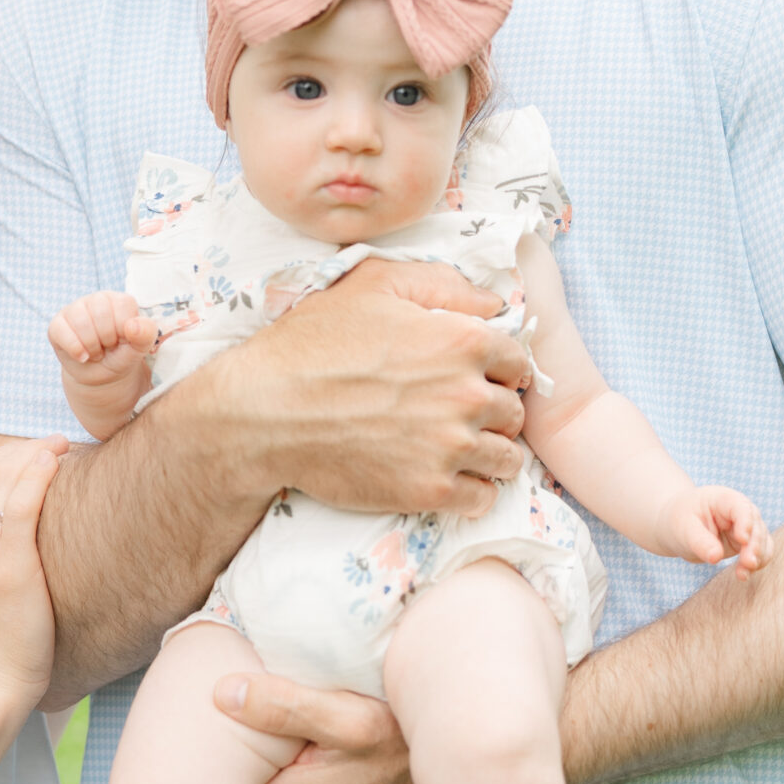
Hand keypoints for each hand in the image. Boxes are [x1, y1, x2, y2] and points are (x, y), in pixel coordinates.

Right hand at [47, 291, 158, 438]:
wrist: (101, 376)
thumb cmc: (121, 357)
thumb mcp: (139, 350)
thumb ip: (146, 335)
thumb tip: (134, 325)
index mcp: (120, 300)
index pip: (123, 304)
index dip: (124, 330)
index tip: (124, 340)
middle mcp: (97, 300)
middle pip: (100, 313)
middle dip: (107, 339)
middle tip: (108, 347)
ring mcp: (75, 309)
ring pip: (81, 322)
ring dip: (92, 347)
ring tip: (96, 352)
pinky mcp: (57, 324)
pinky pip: (61, 332)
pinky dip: (75, 349)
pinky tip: (83, 356)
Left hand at [213, 671, 437, 783]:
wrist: (457, 780)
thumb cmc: (402, 747)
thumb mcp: (347, 717)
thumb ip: (282, 706)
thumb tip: (222, 693)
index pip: (224, 778)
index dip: (232, 740)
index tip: (242, 710)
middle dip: (254, 753)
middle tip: (269, 712)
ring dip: (279, 766)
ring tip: (298, 731)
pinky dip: (300, 781)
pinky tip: (318, 752)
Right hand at [220, 257, 530, 519]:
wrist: (265, 413)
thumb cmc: (313, 344)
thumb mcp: (373, 285)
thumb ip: (442, 284)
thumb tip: (491, 304)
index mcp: (462, 341)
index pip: (518, 362)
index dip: (498, 369)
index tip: (475, 378)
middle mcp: (467, 395)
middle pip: (514, 413)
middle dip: (493, 412)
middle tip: (456, 413)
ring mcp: (451, 447)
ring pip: (507, 459)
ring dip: (488, 453)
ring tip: (454, 447)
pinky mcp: (431, 491)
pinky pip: (483, 498)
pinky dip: (471, 490)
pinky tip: (443, 475)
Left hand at [655, 485, 770, 575]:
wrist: (676, 528)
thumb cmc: (678, 522)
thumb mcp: (683, 528)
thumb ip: (700, 541)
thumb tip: (715, 557)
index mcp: (723, 499)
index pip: (741, 507)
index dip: (745, 522)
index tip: (742, 539)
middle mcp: (739, 511)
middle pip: (756, 526)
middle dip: (755, 545)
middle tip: (748, 563)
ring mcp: (745, 528)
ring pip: (763, 542)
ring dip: (758, 558)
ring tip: (743, 574)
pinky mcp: (746, 544)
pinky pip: (759, 554)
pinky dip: (755, 564)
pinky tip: (742, 575)